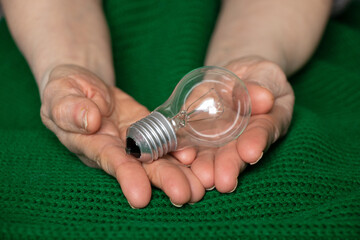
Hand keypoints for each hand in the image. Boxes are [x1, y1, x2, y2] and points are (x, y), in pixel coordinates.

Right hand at [40, 64, 203, 207]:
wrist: (83, 86)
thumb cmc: (65, 90)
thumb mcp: (60, 94)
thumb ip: (70, 108)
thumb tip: (90, 120)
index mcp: (93, 143)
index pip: (112, 162)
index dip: (127, 178)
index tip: (141, 197)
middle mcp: (117, 147)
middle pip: (143, 167)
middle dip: (164, 181)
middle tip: (185, 195)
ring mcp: (135, 138)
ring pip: (159, 157)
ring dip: (180, 172)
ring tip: (199, 186)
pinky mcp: (148, 126)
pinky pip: (165, 138)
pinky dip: (180, 148)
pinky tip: (194, 156)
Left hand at [190, 56, 294, 191]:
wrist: (236, 77)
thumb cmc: (255, 75)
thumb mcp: (262, 73)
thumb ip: (261, 85)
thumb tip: (264, 98)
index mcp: (267, 120)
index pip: (264, 132)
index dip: (256, 143)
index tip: (250, 152)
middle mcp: (245, 136)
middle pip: (238, 153)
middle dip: (230, 166)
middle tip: (223, 181)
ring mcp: (223, 140)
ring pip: (216, 155)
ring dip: (209, 167)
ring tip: (203, 177)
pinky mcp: (202, 136)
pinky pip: (195, 144)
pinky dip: (188, 151)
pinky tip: (183, 157)